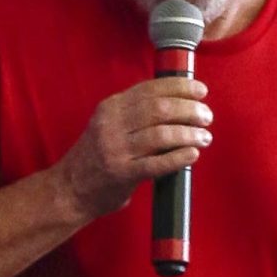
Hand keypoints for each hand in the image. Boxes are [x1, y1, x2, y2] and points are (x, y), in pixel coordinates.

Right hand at [54, 77, 211, 221]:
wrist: (70, 188)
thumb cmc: (98, 155)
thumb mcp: (111, 123)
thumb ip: (138, 112)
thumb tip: (182, 100)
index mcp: (111, 107)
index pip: (151, 89)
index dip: (180, 88)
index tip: (201, 90)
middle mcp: (111, 124)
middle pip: (160, 109)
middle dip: (189, 110)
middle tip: (206, 116)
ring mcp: (115, 149)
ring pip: (161, 135)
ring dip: (189, 134)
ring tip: (204, 136)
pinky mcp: (121, 173)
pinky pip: (156, 164)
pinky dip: (178, 157)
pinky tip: (193, 154)